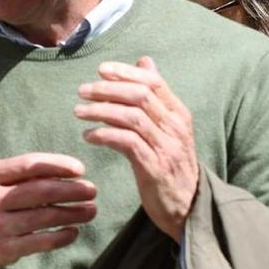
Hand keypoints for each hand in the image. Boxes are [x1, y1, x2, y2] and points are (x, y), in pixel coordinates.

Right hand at [0, 153, 97, 268]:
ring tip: (90, 211)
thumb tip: (61, 175)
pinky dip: (61, 236)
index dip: (58, 165)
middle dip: (72, 189)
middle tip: (92, 191)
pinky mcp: (2, 249)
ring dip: (73, 213)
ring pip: (45, 215)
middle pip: (42, 190)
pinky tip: (73, 232)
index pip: (29, 165)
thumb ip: (15, 178)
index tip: (80, 169)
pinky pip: (41, 241)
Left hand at [74, 58, 199, 240]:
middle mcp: (175, 127)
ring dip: (101, 111)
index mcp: (178, 114)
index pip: (153, 82)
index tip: (101, 70)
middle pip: (140, 96)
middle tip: (83, 90)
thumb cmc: (171, 163)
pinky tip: (89, 136)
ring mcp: (166, 147)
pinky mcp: (154, 168)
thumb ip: (155, 96)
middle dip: (108, 89)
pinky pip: (127, 143)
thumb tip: (145, 61)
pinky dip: (105, 135)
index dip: (126, 72)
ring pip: (131, 117)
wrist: (188, 207)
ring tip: (79, 112)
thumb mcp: (168, 126)